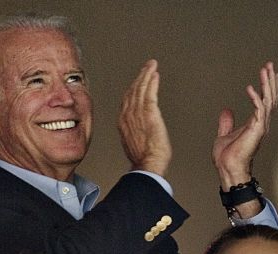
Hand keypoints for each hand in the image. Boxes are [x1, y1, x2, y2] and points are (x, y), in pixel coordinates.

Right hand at [118, 59, 170, 175]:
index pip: (127, 100)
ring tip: (151, 66)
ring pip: (141, 89)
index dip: (133, 88)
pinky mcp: (149, 113)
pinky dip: (152, 82)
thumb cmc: (143, 159)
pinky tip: (155, 74)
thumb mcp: (133, 143)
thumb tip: (137, 132)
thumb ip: (134, 132)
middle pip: (133, 91)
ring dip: (146, 75)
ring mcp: (138, 113)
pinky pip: (150, 92)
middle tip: (146, 67)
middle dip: (140, 77)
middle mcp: (128, 115)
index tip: (139, 80)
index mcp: (123, 122)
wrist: (147, 164)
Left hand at [212, 62, 277, 216]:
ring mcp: (260, 127)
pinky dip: (255, 98)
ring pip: (268, 101)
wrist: (227, 169)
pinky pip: (259, 110)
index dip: (267, 87)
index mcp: (255, 124)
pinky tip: (250, 88)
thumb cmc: (227, 157)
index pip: (265, 101)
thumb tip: (226, 111)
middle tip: (270, 65)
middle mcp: (261, 124)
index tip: (268, 73)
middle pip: (270, 98)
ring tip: (266, 69)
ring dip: (267, 84)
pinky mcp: (256, 130)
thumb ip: (226, 122)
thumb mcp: (224, 134)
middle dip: (270, 81)